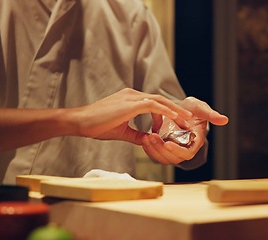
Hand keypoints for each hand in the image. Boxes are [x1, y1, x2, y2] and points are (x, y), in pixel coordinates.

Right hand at [73, 88, 191, 143]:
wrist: (80, 122)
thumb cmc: (96, 126)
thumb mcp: (121, 131)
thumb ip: (136, 134)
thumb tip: (148, 140)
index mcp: (130, 99)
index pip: (153, 103)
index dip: (165, 113)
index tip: (171, 125)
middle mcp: (132, 95)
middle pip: (160, 99)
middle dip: (175, 109)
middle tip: (187, 119)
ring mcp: (131, 98)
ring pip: (159, 100)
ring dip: (174, 110)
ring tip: (185, 119)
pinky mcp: (130, 104)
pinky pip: (153, 105)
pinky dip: (165, 111)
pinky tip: (174, 118)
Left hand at [141, 97, 227, 164]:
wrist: (180, 109)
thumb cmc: (192, 109)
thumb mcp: (201, 108)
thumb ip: (211, 114)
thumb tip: (224, 120)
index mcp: (195, 142)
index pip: (187, 153)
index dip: (178, 151)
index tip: (168, 143)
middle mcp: (184, 149)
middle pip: (173, 158)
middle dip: (162, 150)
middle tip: (153, 138)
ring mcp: (173, 150)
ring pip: (163, 158)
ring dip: (153, 150)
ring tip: (147, 138)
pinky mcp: (164, 149)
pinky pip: (155, 155)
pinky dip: (149, 149)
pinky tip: (143, 139)